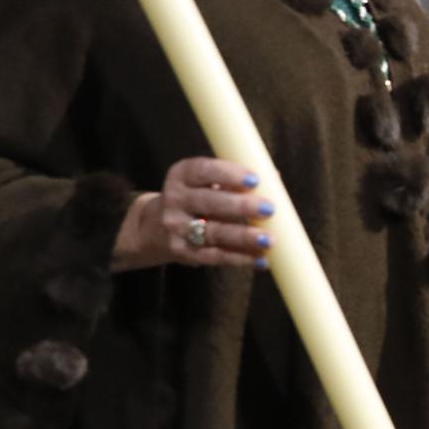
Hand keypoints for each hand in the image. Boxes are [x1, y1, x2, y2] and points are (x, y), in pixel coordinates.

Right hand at [113, 157, 276, 271]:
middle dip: (240, 206)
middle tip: (269, 209)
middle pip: (208, 202)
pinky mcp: (182, 253)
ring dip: (243, 237)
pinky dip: (240, 258)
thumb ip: (234, 179)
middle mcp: (175, 200)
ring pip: (213, 233)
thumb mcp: (204, 182)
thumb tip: (274, 179)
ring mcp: (176, 228)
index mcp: (182, 175)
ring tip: (269, 239)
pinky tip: (261, 259)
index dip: (228, 173)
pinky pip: (214, 256)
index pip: (203, 170)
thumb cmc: (195, 197)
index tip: (255, 179)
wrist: (153, 228)